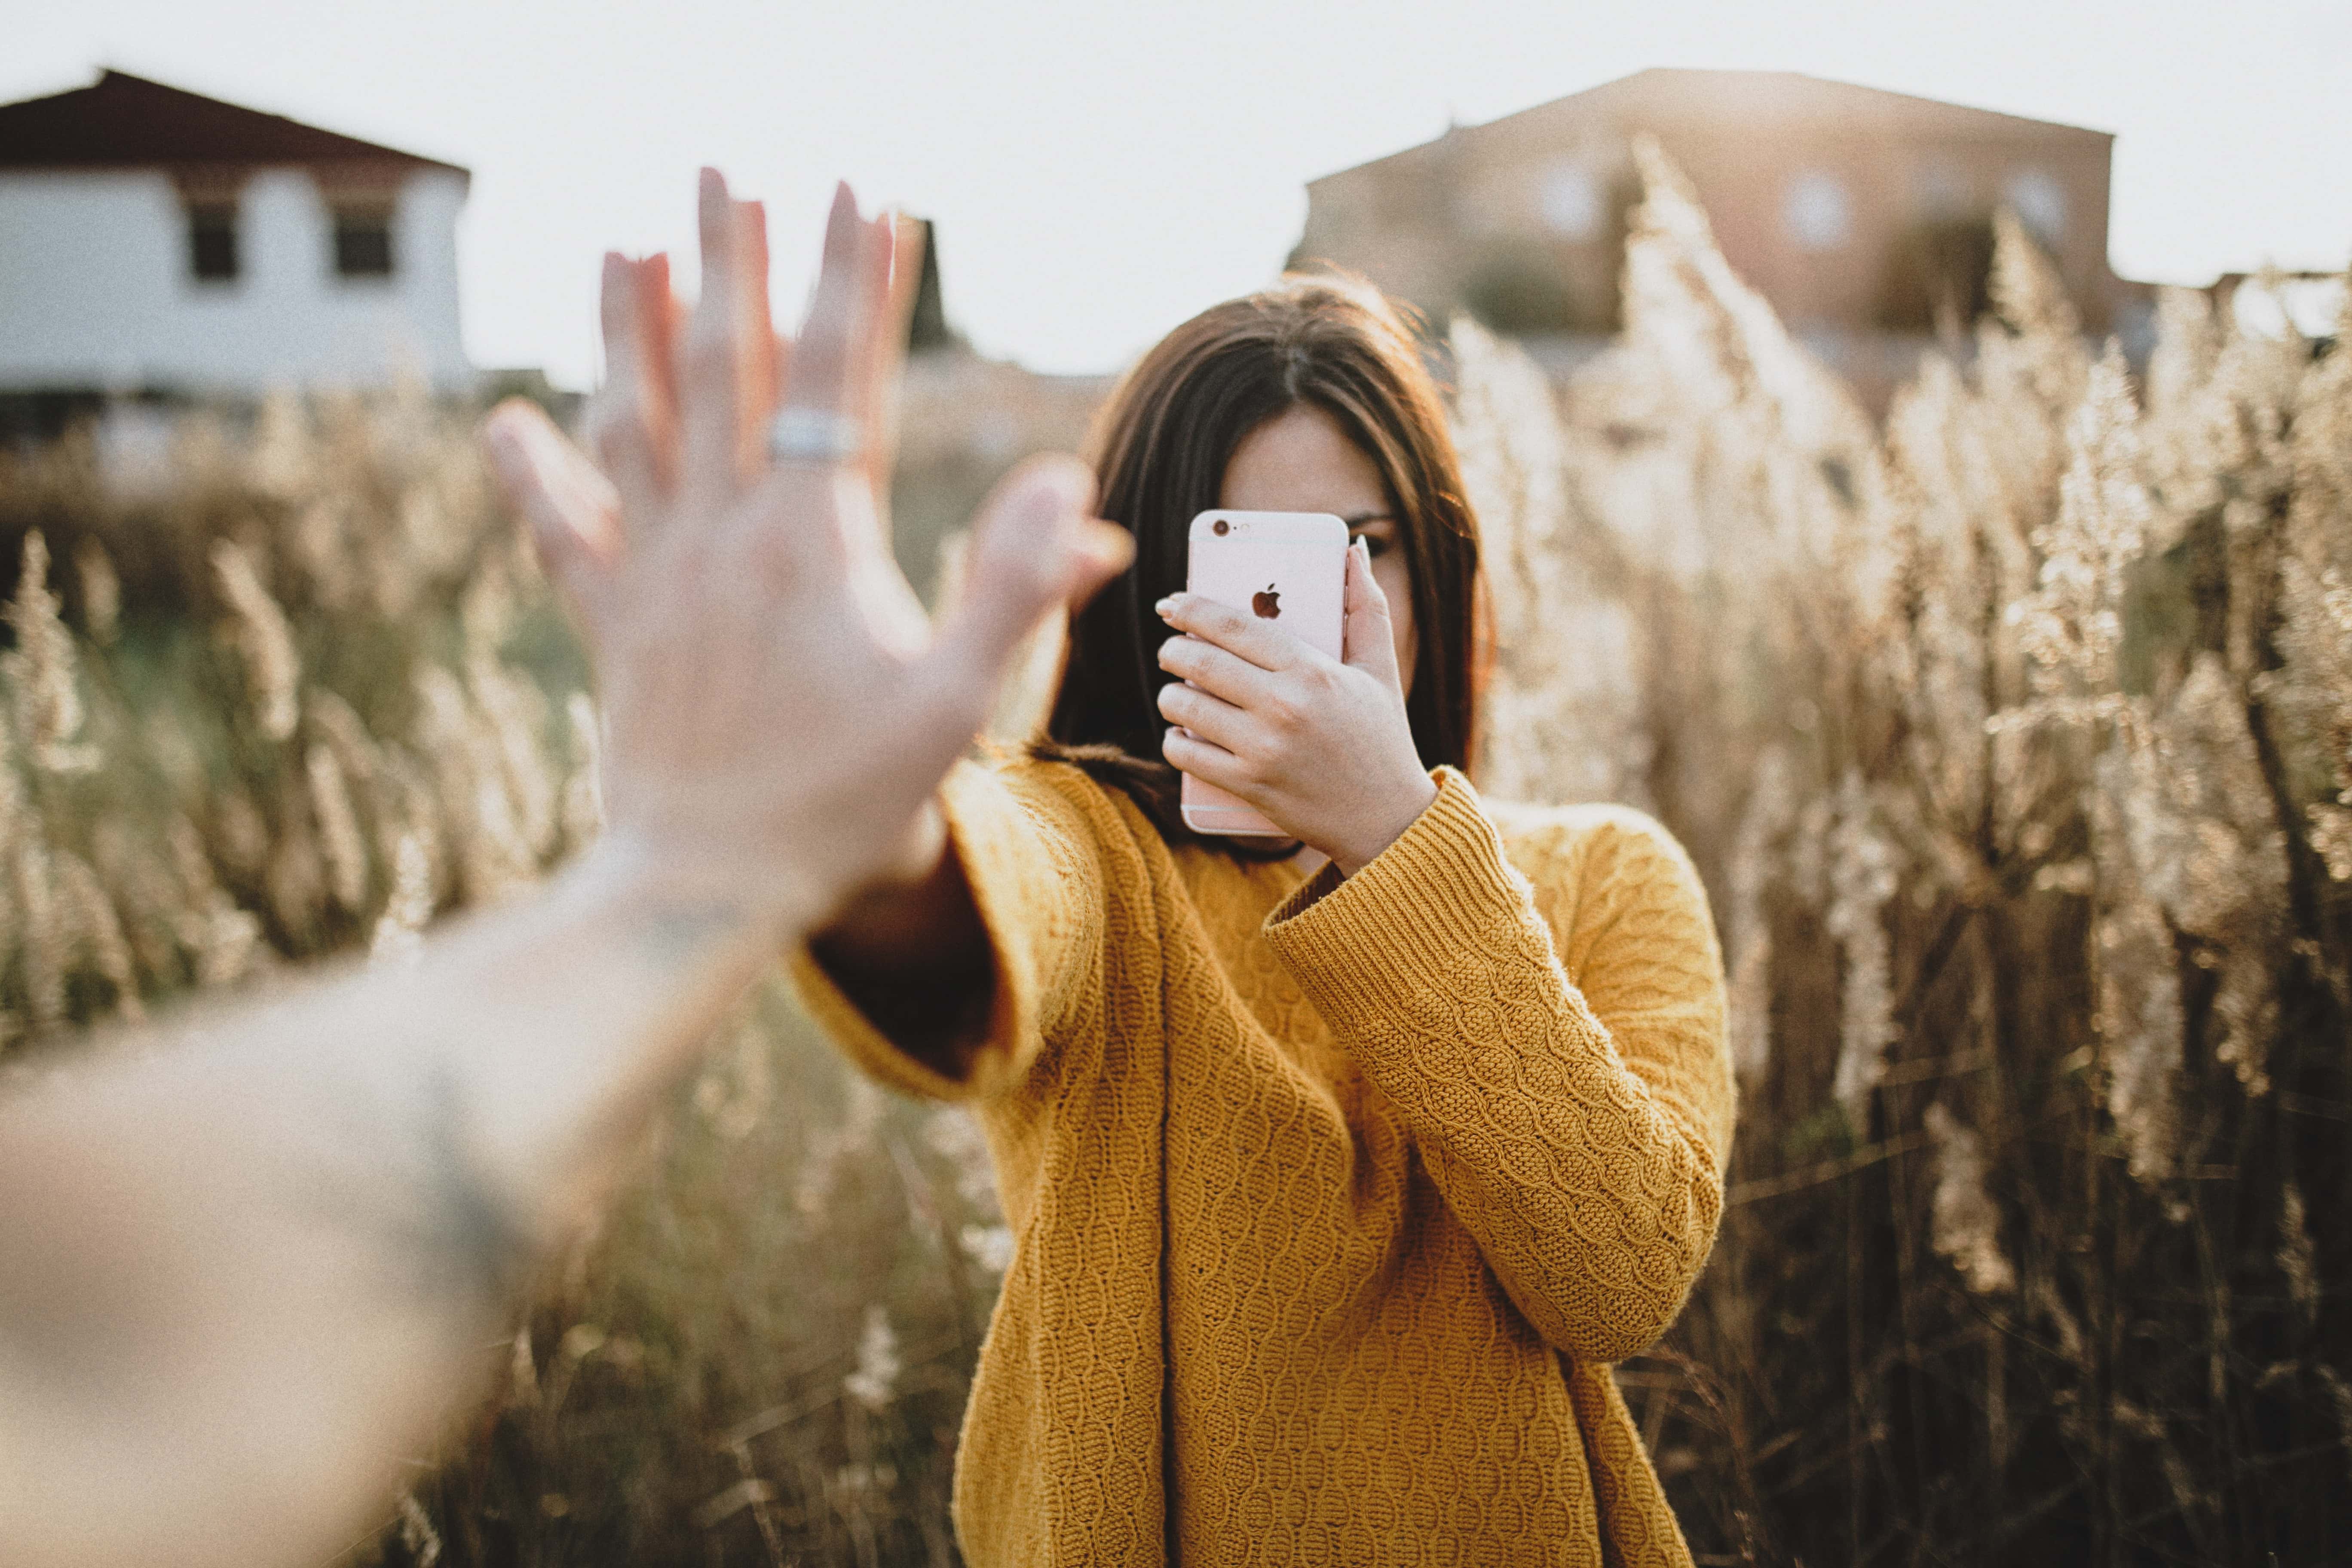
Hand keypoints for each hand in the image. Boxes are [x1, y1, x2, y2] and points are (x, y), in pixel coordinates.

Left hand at [484, 171, 1129, 930]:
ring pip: (635, 422)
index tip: (866, 194)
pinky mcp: (611, 625)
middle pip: (725, 367)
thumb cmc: (846, 805)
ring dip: (631, 326)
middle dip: (734, 259)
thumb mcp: (959, 706)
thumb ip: (1019, 592)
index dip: (857, 281)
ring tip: (629, 244)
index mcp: (813, 542)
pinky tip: (505, 421)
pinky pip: (563, 533)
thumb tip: (1073, 491)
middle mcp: (723, 535)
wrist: (709, 888)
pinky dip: (530, 475)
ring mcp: (656, 575)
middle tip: (728, 171)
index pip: (842, 379)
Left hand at [1154, 539, 1436, 874]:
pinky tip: (1181, 733)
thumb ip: (1366, 606)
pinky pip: (1185, 753)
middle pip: (1199, 661)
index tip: (1171, 605)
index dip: (1191, 609)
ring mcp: (1263, 749)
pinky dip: (1174, 740)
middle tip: (1172, 650)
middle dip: (1173, 650)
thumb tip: (1353, 550)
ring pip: (1184, 706)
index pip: (1233, 625)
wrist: (1387, 819)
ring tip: (1178, 692)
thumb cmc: (1382, 738)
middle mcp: (1284, 707)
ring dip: (1170, 694)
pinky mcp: (1248, 786)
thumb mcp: (1381, 668)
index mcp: (1312, 670)